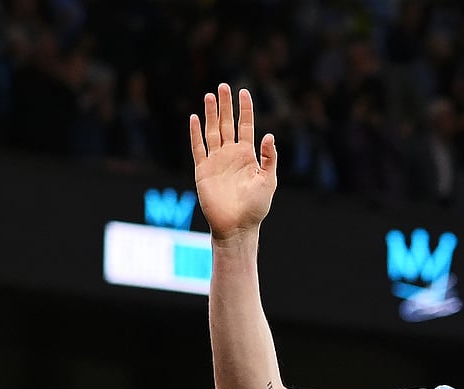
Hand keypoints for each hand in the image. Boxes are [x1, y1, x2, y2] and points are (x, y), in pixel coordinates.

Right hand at [189, 83, 277, 239]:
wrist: (237, 226)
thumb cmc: (256, 207)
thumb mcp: (268, 180)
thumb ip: (269, 158)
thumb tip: (269, 135)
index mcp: (248, 156)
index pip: (246, 126)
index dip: (245, 109)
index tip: (244, 92)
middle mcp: (231, 155)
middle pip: (227, 124)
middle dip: (226, 105)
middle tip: (224, 86)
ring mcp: (216, 161)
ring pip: (212, 131)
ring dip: (211, 114)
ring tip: (210, 95)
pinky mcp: (203, 170)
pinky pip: (198, 148)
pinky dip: (195, 133)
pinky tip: (194, 118)